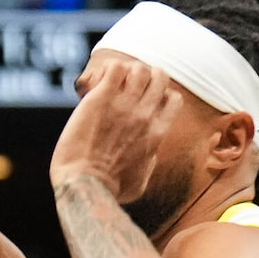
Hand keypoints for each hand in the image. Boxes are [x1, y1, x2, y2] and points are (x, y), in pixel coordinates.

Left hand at [51, 56, 186, 202]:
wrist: (85, 184)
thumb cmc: (110, 190)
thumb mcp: (140, 182)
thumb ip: (149, 163)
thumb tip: (150, 155)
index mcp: (157, 134)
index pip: (174, 99)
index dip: (161, 95)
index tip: (145, 103)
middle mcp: (145, 115)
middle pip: (160, 76)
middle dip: (146, 77)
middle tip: (127, 88)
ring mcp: (123, 105)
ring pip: (139, 68)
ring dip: (127, 71)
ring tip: (112, 84)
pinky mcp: (101, 98)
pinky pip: (115, 66)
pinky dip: (109, 69)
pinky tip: (99, 82)